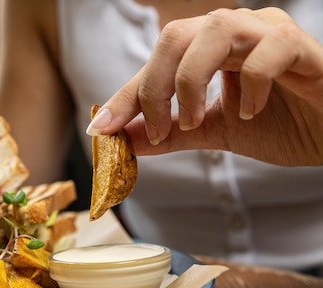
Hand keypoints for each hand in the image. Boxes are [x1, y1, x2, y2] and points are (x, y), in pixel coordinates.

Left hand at [86, 7, 322, 165]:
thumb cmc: (280, 124)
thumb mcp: (213, 133)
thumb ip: (171, 134)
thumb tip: (123, 141)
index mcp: (209, 49)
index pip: (156, 63)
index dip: (125, 95)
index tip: (101, 129)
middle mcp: (235, 32)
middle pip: (176, 34)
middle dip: (155, 86)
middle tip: (158, 130)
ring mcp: (269, 33)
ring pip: (217, 29)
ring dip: (193, 80)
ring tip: (196, 119)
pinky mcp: (302, 46)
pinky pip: (270, 49)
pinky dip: (252, 83)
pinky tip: (249, 113)